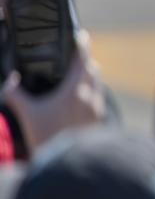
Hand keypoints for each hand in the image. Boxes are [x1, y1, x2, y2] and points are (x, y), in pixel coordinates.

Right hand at [2, 31, 104, 152]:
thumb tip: (10, 81)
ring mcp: (97, 109)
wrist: (66, 163)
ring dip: (89, 77)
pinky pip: (98, 100)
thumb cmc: (47, 137)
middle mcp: (91, 97)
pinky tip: (80, 99)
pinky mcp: (100, 120)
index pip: (83, 60)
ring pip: (97, 85)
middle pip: (93, 70)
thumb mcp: (27, 115)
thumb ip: (15, 95)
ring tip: (76, 77)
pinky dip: (91, 93)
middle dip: (85, 62)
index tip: (81, 35)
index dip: (82, 45)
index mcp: (75, 91)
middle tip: (74, 58)